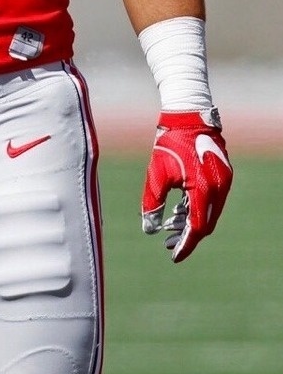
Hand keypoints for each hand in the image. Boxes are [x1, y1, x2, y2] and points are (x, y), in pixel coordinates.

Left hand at [141, 109, 231, 262]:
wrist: (187, 116)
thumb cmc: (169, 143)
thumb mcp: (156, 174)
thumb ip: (152, 203)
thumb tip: (149, 229)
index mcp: (204, 189)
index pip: (197, 227)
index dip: (186, 245)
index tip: (174, 257)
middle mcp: (219, 187)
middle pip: (205, 223)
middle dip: (187, 236)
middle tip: (167, 244)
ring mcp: (223, 181)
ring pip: (208, 212)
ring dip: (190, 222)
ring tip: (169, 229)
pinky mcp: (222, 175)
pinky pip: (211, 200)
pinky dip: (195, 208)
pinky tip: (178, 213)